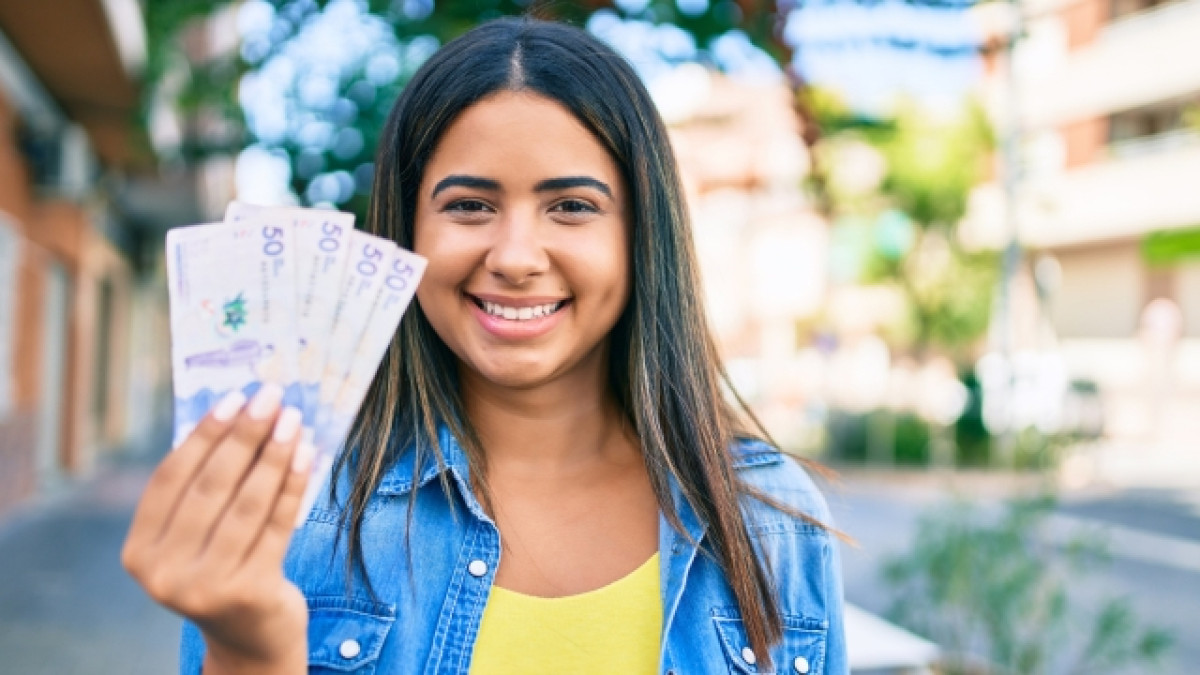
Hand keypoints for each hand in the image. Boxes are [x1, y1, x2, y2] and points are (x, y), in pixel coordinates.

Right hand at [122, 385, 313, 673]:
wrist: (250, 638)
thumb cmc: (224, 569)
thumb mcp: (197, 537)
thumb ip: (203, 489)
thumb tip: (237, 414)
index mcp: (139, 553)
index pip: (170, 479)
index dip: (202, 435)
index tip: (232, 398)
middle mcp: (164, 573)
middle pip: (210, 487)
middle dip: (244, 435)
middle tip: (270, 396)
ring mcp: (206, 586)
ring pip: (247, 503)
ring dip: (274, 454)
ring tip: (293, 420)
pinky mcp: (250, 592)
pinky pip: (277, 524)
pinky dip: (293, 484)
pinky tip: (307, 455)